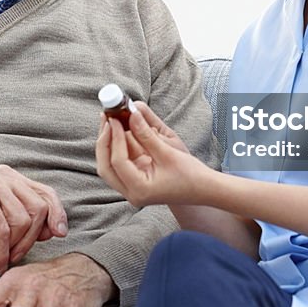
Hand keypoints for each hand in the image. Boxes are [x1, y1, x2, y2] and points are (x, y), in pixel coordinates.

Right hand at [0, 164, 67, 274]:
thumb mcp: (10, 224)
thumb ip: (32, 222)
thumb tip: (57, 230)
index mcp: (16, 179)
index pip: (47, 194)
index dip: (57, 214)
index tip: (60, 234)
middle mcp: (6, 176)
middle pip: (38, 209)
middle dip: (30, 239)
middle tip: (15, 256)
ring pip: (23, 220)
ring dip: (14, 247)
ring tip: (0, 256)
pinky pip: (3, 230)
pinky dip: (1, 251)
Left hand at [95, 101, 210, 206]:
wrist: (203, 189)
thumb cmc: (190, 174)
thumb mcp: (167, 151)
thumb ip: (146, 133)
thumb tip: (131, 113)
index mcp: (139, 189)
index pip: (117, 161)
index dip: (114, 138)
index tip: (114, 118)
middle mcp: (131, 193)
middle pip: (105, 167)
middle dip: (104, 141)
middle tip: (106, 117)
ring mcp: (132, 190)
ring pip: (109, 166)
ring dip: (109, 143)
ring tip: (110, 119)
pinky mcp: (135, 182)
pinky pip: (119, 164)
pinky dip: (118, 147)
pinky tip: (120, 130)